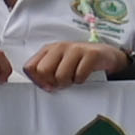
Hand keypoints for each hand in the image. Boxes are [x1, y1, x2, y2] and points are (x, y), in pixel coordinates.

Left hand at [17, 41, 132, 85]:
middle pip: (43, 71)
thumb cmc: (78, 62)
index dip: (36, 80)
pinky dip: (80, 81)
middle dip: (52, 82)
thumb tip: (44, 87)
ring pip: (60, 76)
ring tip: (73, 78)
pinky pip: (79, 76)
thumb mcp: (59, 64)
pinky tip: (83, 76)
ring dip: (68, 83)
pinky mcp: (91, 54)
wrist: (105, 55)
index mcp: (48, 50)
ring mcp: (75, 49)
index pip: (29, 67)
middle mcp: (59, 47)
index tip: (47, 85)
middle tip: (62, 82)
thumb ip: (46, 73)